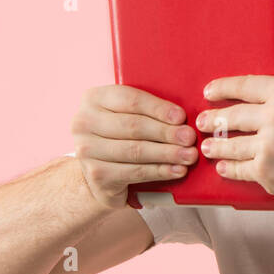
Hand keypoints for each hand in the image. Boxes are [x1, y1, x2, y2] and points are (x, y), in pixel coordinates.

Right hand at [70, 84, 199, 209]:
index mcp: (93, 98)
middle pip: (133, 126)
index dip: (158, 108)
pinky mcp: (96, 175)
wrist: (99, 170)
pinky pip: (135, 171)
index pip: (130, 99)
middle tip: (190, 138)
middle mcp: (83, 122)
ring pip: (135, 150)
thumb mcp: (127, 115)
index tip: (181, 117)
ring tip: (189, 155)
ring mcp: (86, 150)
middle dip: (166, 132)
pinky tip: (176, 170)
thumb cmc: (120, 136)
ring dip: (167, 153)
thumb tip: (181, 117)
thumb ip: (147, 110)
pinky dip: (159, 171)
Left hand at [196, 76, 273, 212]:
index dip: (222, 88)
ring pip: (230, 144)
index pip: (245, 85)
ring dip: (215, 146)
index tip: (209, 92)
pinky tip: (223, 167)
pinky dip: (229, 168)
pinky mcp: (266, 171)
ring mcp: (269, 145)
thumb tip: (258, 97)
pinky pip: (239, 168)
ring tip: (207, 147)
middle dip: (212, 119)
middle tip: (202, 122)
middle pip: (232, 116)